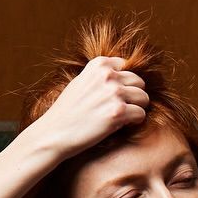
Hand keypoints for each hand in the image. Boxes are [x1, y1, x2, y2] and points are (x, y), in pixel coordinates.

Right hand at [30, 56, 149, 158]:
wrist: (54, 133)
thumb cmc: (68, 111)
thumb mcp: (81, 82)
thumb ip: (100, 76)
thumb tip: (122, 72)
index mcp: (99, 64)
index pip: (126, 66)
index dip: (122, 83)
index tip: (112, 95)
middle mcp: (107, 75)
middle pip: (139, 82)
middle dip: (133, 96)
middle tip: (121, 109)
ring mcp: (114, 92)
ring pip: (144, 98)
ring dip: (136, 109)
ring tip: (122, 117)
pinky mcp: (118, 112)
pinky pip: (141, 114)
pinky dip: (134, 122)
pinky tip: (122, 125)